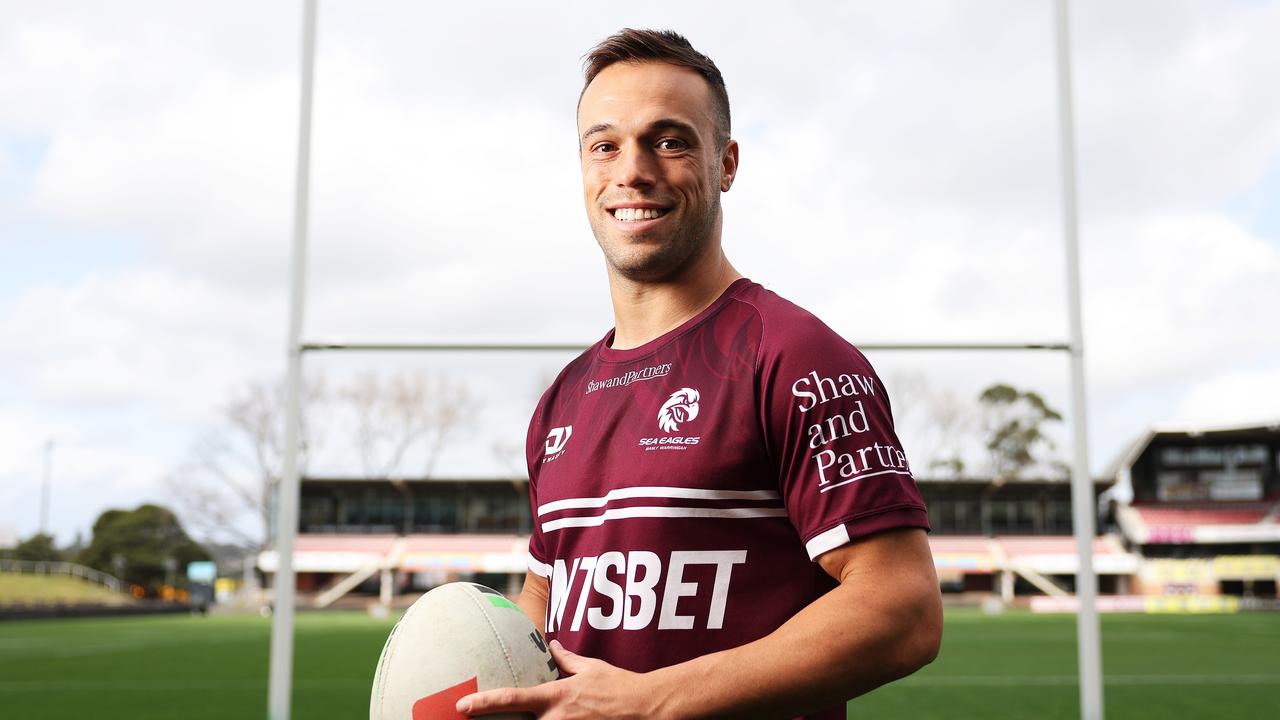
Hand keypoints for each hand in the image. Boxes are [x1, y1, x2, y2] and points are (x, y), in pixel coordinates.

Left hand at [457, 640, 659, 718]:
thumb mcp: (591, 668)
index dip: (484, 703)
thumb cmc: (620, 686)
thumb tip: (552, 645)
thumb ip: (567, 659)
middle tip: (473, 719)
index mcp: (555, 697)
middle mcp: (556, 719)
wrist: (647, 707)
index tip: (462, 705)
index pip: (512, 699)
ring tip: (526, 717)